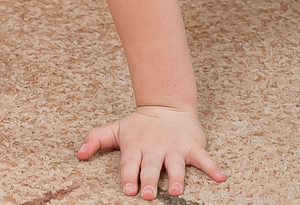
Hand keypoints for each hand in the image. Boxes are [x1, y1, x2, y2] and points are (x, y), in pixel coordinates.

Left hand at [79, 103, 224, 198]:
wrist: (168, 104)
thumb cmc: (140, 124)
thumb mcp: (116, 129)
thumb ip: (96, 140)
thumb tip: (78, 153)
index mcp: (136, 146)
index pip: (131, 163)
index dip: (129, 176)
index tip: (129, 189)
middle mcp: (155, 148)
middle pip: (152, 166)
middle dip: (150, 180)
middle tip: (148, 195)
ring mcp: (175, 147)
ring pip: (176, 164)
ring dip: (177, 178)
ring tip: (175, 190)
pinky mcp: (192, 145)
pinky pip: (204, 158)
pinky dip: (213, 167)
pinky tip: (221, 177)